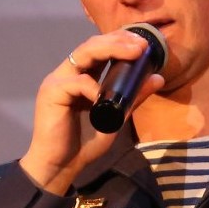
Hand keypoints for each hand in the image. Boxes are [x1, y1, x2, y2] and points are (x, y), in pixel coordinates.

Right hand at [19, 29, 164, 194]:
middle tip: (141, 45)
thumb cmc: (83, 143)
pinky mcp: (50, 93)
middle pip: (91, 45)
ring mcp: (57, 81)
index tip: (144, 45)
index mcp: (81, 77)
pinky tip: (104, 96)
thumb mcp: (116, 117)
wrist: (61, 166)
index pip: (99, 50)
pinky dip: (93, 87)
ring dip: (110, 49)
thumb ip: (133, 98)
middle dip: (118, 40)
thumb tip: (157, 78)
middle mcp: (68, 74)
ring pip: (83, 54)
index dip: (120, 42)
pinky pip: (75, 82)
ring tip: (132, 52)